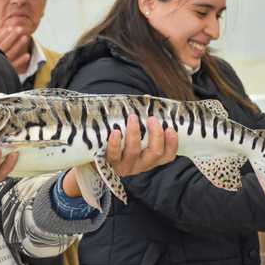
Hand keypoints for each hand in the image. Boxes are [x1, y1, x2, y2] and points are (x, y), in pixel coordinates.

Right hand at [0, 26, 30, 73]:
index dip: (3, 34)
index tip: (9, 28)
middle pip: (4, 45)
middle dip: (12, 36)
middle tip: (20, 29)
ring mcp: (0, 65)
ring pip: (11, 53)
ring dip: (19, 45)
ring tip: (25, 38)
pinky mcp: (5, 73)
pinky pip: (14, 66)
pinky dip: (21, 61)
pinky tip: (27, 56)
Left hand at [62, 115, 177, 196]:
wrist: (92, 162)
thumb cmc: (118, 145)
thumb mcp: (133, 138)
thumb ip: (142, 122)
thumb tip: (146, 98)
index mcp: (149, 159)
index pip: (167, 155)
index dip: (172, 144)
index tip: (170, 128)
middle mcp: (139, 165)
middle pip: (154, 153)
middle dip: (156, 135)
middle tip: (152, 119)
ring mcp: (124, 166)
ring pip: (134, 152)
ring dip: (135, 133)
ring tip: (133, 118)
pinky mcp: (108, 165)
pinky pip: (113, 155)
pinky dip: (115, 143)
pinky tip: (115, 131)